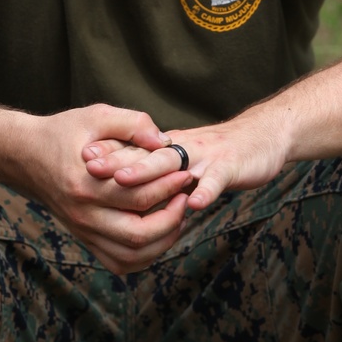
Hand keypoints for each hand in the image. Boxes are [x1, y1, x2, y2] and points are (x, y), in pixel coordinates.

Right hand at [17, 104, 195, 273]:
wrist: (25, 156)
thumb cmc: (63, 133)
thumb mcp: (95, 116)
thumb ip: (132, 123)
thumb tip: (165, 142)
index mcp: (85, 185)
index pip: (138, 198)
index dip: (170, 187)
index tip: (186, 172)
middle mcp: (83, 215)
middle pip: (138, 236)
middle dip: (172, 220)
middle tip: (184, 197)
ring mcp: (83, 231)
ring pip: (131, 257)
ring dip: (163, 242)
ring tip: (177, 217)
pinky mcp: (85, 239)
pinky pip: (120, 263)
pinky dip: (145, 257)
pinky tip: (159, 235)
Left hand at [83, 102, 291, 213]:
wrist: (263, 138)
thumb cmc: (218, 153)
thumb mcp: (181, 156)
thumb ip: (154, 167)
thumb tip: (121, 185)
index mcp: (167, 147)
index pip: (133, 148)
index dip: (108, 154)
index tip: (79, 160)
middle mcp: (181, 148)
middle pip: (144, 154)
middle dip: (116, 161)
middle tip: (89, 166)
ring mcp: (205, 157)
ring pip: (173, 163)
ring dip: (148, 172)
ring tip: (123, 181)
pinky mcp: (230, 167)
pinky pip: (216, 179)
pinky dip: (205, 190)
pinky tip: (194, 203)